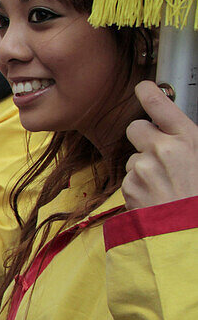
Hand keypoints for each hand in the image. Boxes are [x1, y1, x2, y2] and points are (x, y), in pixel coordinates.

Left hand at [123, 80, 197, 209]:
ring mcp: (142, 168)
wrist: (190, 231)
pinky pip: (128, 179)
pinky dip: (138, 185)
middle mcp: (162, 149)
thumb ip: (188, 141)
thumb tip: (178, 134)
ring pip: (132, 157)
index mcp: (187, 138)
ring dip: (143, 166)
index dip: (149, 93)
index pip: (160, 105)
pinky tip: (156, 196)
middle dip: (144, 136)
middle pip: (136, 128)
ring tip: (164, 183)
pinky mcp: (129, 187)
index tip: (143, 88)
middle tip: (158, 151)